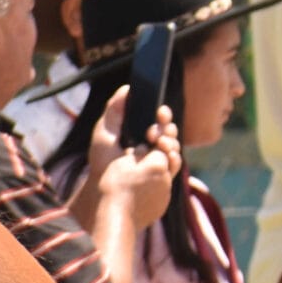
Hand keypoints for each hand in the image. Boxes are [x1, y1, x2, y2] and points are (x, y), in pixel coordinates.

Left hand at [93, 105, 179, 226]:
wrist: (115, 195)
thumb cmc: (105, 167)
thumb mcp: (104, 133)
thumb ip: (115, 110)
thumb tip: (127, 87)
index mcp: (134, 141)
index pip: (152, 123)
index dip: (159, 114)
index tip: (159, 110)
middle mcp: (147, 152)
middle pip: (167, 130)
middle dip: (166, 123)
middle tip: (159, 121)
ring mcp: (157, 165)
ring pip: (174, 143)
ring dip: (168, 137)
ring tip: (156, 141)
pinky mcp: (165, 176)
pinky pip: (177, 159)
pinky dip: (173, 153)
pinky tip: (163, 152)